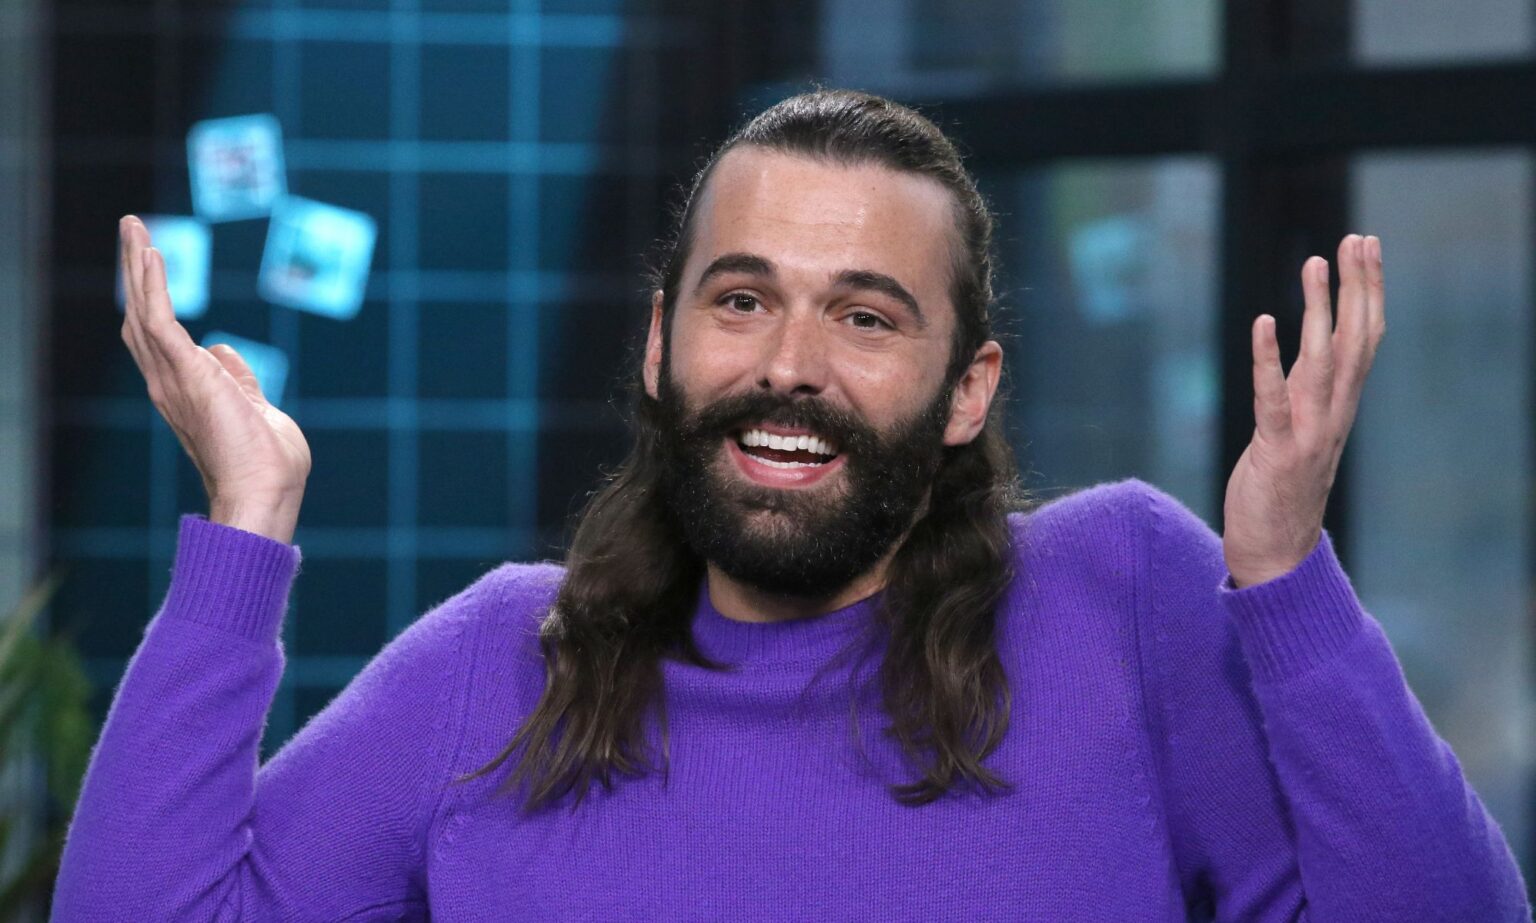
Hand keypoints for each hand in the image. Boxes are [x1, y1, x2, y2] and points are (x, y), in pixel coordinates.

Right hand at [118, 215, 311, 542]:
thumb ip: (240, 380)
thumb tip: (225, 352)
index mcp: (186, 392)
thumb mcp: (256, 409)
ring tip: (133, 226)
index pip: (160, 338)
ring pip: (143, 309)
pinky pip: (159, 318)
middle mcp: (169, 383)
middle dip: (136, 271)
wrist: (265, 490)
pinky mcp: (185, 372)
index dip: (152, 300)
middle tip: (133, 230)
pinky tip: (151, 251)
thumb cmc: (267, 463)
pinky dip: (153, 283)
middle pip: (141, 316)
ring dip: (138, 265)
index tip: (151, 263)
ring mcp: (172, 378)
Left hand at [1222, 234, 1385, 587]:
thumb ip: (1305, 391)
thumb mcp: (1298, 430)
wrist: (1275, 556)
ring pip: (1323, 361)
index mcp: (1338, 407)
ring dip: (1320, 310)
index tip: (1366, 246)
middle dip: (1357, 287)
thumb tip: (1309, 347)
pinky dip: (1268, 360)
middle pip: (1355, 340)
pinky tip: (1265, 321)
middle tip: (1357, 238)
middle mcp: (1332, 415)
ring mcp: (1308, 434)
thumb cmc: (1282, 491)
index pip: (1364, 338)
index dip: (1367, 291)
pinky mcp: (1276, 452)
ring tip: (1315, 261)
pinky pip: (1273, 399)